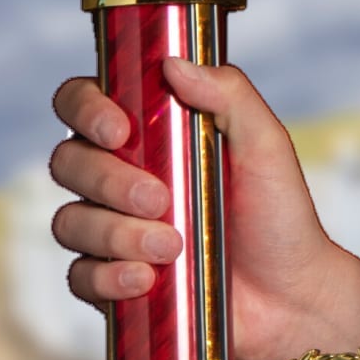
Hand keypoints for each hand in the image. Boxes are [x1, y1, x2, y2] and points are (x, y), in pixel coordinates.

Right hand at [48, 58, 359, 359]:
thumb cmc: (280, 215)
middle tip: (160, 199)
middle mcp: (120, 179)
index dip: (85, 108)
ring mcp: (112, 231)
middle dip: (107, 179)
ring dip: (115, 233)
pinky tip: (147, 280)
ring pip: (69, 221)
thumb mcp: (266, 147)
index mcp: (149, 136)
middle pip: (67, 161)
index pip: (82, 104)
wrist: (292, 297)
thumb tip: (173, 62)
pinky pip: (79, 276)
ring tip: (170, 246)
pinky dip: (108, 277)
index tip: (119, 130)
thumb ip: (229, 96)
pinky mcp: (112, 282)